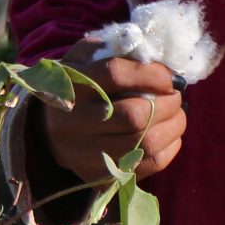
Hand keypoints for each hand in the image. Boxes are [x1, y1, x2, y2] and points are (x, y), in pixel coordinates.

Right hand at [33, 45, 186, 180]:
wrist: (47, 129)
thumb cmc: (74, 86)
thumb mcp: (82, 59)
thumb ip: (112, 48)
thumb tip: (154, 55)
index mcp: (69, 87)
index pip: (115, 75)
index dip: (152, 74)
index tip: (172, 76)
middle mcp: (73, 123)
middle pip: (133, 115)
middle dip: (168, 103)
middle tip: (176, 95)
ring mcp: (85, 154)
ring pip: (145, 143)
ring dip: (173, 125)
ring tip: (177, 113)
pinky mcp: (100, 176)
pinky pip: (148, 165)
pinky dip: (169, 147)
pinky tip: (169, 134)